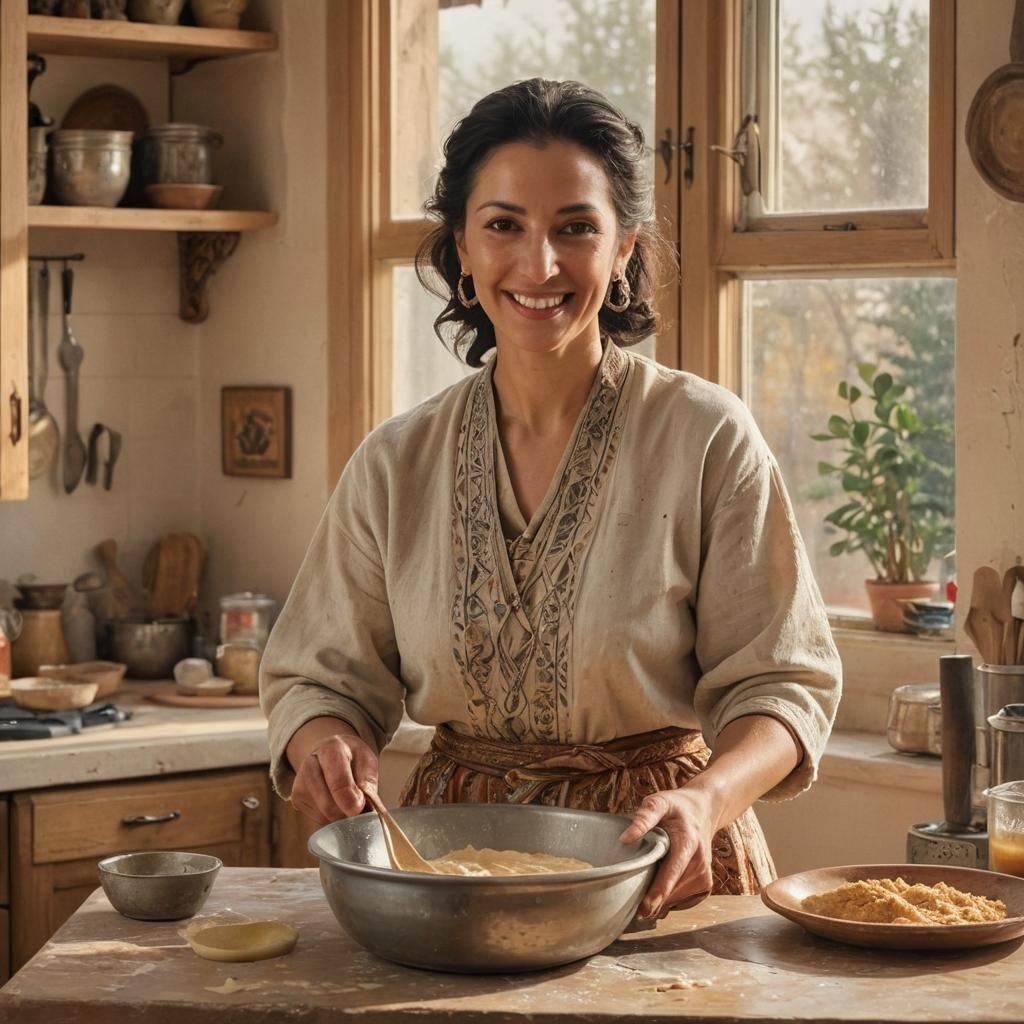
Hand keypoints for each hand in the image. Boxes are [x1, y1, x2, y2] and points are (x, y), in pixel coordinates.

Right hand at [288, 720, 379, 825]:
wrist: (329, 753)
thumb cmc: (352, 758)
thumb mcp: (367, 761)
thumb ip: (367, 781)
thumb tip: (362, 804)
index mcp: (331, 749)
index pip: (338, 780)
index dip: (349, 799)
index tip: (359, 808)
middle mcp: (310, 764)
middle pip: (328, 804)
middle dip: (347, 812)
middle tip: (360, 807)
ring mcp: (300, 782)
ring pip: (323, 814)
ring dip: (341, 816)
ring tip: (348, 801)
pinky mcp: (296, 798)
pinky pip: (318, 819)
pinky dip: (332, 817)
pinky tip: (336, 803)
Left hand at [619, 786, 717, 917]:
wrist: (704, 810)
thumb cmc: (677, 807)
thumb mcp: (659, 802)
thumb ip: (643, 818)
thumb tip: (624, 839)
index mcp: (688, 844)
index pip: (672, 873)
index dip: (657, 893)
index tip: (644, 909)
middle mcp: (700, 863)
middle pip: (672, 892)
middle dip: (651, 899)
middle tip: (628, 899)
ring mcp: (705, 877)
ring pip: (675, 901)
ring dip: (658, 900)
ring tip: (643, 886)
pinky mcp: (705, 886)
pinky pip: (681, 901)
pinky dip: (668, 899)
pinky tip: (659, 885)